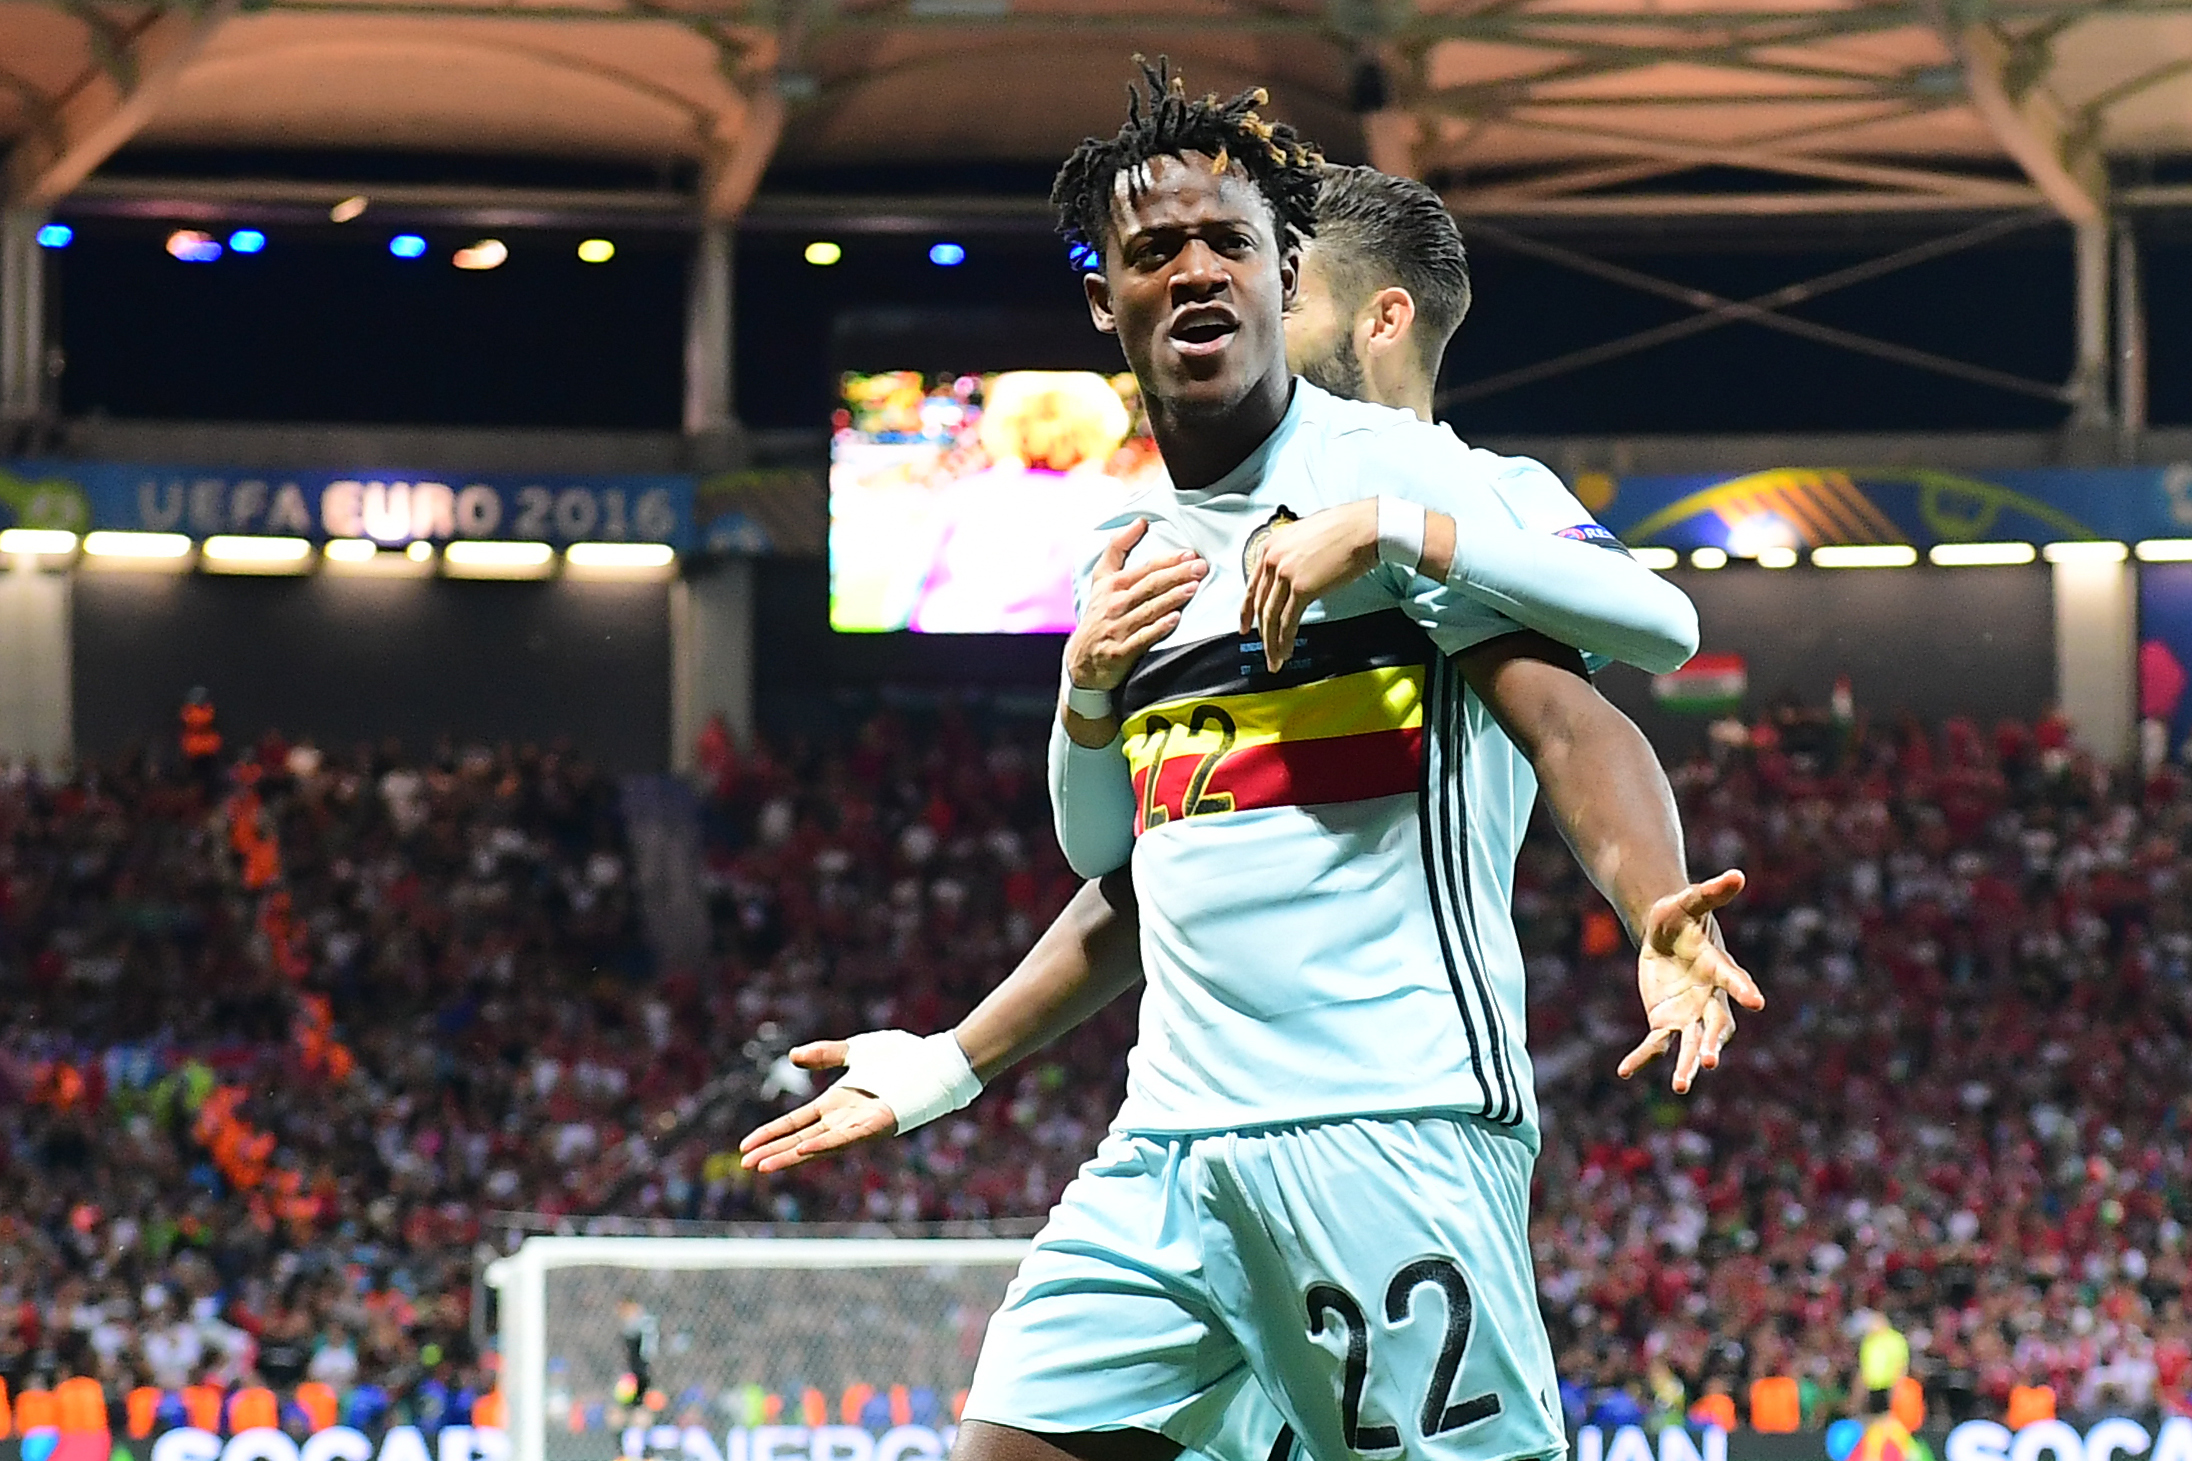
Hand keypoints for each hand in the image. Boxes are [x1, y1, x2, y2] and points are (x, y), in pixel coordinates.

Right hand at [737, 1041, 898, 1172]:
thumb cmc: (902, 1056)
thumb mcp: (855, 1050)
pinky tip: (804, 1150)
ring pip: (820, 1145)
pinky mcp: (879, 1124)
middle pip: (801, 1139)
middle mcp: (845, 1119)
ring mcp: (861, 1124)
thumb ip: (825, 1054)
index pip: (795, 1124)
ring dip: (792, 1155)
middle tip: (746, 1165)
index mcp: (836, 1103)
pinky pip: (848, 1138)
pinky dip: (826, 1144)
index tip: (746, 1146)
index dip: (770, 1134)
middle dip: (774, 1152)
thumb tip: (793, 1057)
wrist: (936, 1060)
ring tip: (766, 1165)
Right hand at [1065, 519, 1205, 691]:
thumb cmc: (1098, 613)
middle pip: (1150, 586)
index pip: (1144, 568)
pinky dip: (1158, 627)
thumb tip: (1140, 521)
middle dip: (1176, 575)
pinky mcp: (1121, 651)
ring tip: (1193, 587)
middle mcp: (1115, 604)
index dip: (1167, 560)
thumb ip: (1118, 548)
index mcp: (1113, 584)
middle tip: (1200, 567)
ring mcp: (1118, 628)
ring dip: (1172, 597)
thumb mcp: (1101, 578)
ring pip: (1149, 609)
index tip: (1189, 554)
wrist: (1081, 659)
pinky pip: (1143, 637)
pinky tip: (1175, 619)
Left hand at [1240, 499, 1378, 671]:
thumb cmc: (1344, 529)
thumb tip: (1294, 574)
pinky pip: (1288, 621)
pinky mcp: (1301, 588)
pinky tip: (1286, 652)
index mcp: (1271, 546)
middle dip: (1262, 633)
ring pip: (1271, 617)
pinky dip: (1285, 640)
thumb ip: (1292, 556)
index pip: (1253, 585)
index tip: (1245, 626)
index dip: (1247, 610)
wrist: (1363, 528)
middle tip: (1264, 651)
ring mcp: (1285, 573)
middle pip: (1261, 605)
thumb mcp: (1305, 537)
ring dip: (1272, 643)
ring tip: (1275, 660)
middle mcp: (1272, 559)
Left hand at [1617, 869, 1763, 1093]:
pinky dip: (1642, 1057)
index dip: (1743, 989)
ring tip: (1680, 1085)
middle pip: (1716, 1025)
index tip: (1757, 1001)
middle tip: (1710, 1061)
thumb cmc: (1680, 916)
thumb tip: (1738, 875)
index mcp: (1718, 968)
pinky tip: (1624, 1071)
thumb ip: (1711, 892)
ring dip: (1686, 1064)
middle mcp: (1709, 998)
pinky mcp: (1666, 1022)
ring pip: (1690, 1043)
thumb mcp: (1689, 901)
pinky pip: (1655, 1044)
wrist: (1664, 935)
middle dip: (1713, 1043)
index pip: (1733, 979)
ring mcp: (1689, 1014)